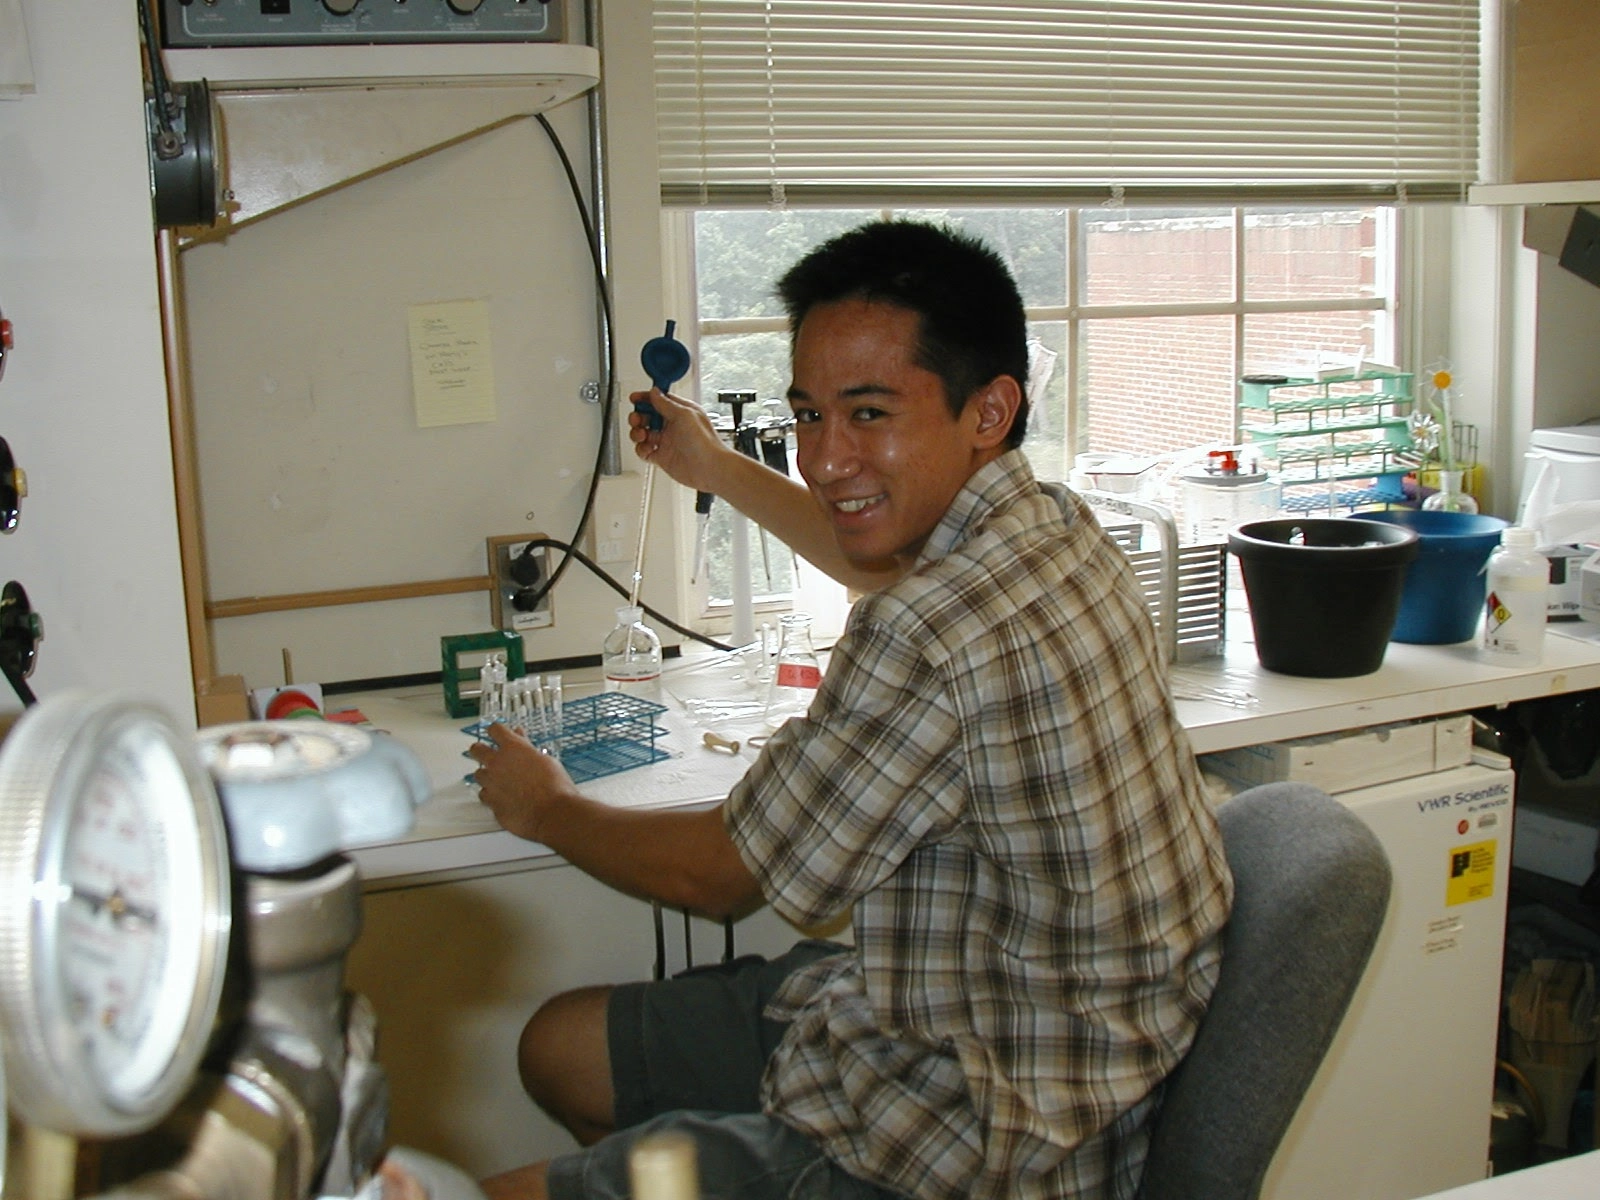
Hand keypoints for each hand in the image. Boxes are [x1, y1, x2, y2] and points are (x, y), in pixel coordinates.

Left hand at [466, 723, 578, 843]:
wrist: (552, 813)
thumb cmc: (555, 786)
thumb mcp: (546, 760)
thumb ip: (528, 749)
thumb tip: (522, 740)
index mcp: (512, 748)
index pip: (495, 729)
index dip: (497, 731)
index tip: (498, 733)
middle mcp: (497, 763)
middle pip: (477, 749)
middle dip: (481, 750)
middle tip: (488, 754)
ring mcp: (491, 783)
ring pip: (478, 774)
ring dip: (486, 775)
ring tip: (499, 779)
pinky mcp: (491, 802)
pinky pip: (484, 795)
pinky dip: (491, 795)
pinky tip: (501, 796)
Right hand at [628, 388, 733, 490]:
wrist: (709, 468)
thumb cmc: (705, 442)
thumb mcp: (684, 415)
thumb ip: (666, 403)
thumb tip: (655, 392)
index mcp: (680, 412)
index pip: (658, 401)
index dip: (645, 398)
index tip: (635, 398)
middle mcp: (673, 426)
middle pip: (647, 417)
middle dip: (638, 416)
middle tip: (637, 419)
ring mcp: (667, 442)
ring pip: (643, 434)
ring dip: (637, 433)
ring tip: (641, 435)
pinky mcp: (662, 457)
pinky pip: (644, 451)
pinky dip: (641, 449)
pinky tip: (647, 449)